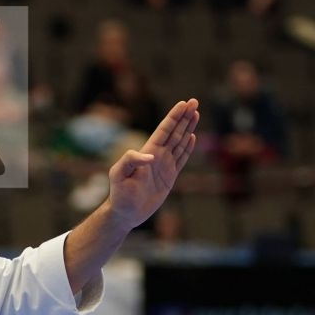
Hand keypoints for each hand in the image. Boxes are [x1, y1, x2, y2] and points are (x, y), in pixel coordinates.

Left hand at [106, 98, 198, 227]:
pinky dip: (188, 148)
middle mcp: (157, 156)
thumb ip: (130, 160)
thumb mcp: (118, 174)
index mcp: (148, 152)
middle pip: (174, 132)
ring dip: (188, 128)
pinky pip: (181, 159)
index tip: (184, 104)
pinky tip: (192, 137)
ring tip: (196, 114)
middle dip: (184, 117)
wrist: (125, 213)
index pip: (164, 130)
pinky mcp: (169, 177)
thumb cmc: (119, 194)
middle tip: (195, 101)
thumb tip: (150, 156)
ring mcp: (164, 166)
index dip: (174, 117)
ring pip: (180, 142)